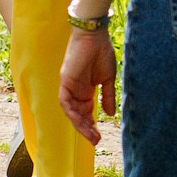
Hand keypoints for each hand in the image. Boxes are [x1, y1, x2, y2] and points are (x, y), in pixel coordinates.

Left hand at [59, 22, 116, 136]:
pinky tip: (81, 121)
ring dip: (80, 124)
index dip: (91, 125)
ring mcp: (69, 86)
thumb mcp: (108, 79)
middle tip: (96, 140)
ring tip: (91, 135)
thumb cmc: (102, 53)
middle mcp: (76, 90)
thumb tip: (111, 114)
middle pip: (78, 115)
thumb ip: (108, 97)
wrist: (95, 36)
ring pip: (71, 111)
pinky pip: (65, 101)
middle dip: (86, 129)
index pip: (86, 112)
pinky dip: (72, 112)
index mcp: (86, 90)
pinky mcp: (65, 81)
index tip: (99, 136)